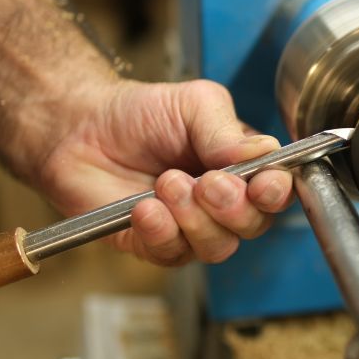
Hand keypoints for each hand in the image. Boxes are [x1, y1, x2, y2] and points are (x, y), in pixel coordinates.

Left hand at [39, 78, 292, 265]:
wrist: (82, 128)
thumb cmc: (142, 113)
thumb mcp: (194, 104)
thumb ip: (228, 130)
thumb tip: (265, 154)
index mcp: (243, 167)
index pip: (277, 191)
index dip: (275, 193)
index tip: (262, 185)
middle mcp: (223, 202)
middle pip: (253, 225)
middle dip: (233, 207)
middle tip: (207, 181)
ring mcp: (191, 227)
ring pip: (217, 247)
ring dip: (195, 219)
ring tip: (167, 183)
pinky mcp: (156, 244)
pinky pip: (173, 254)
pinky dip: (162, 232)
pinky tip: (145, 208)